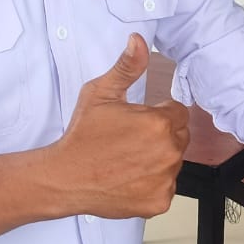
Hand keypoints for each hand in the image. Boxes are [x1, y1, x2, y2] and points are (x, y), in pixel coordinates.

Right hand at [57, 34, 189, 219]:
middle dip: (161, 135)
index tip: (137, 121)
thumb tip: (139, 41)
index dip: (157, 114)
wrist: (64, 177)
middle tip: (131, 140)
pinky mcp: (159, 202)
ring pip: (174, 162)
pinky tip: (129, 178)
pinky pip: (167, 186)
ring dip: (158, 159)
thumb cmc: (82, 136)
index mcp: (159, 123)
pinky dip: (153, 183)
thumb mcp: (100, 93)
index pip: (177, 112)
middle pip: (179, 136)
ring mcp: (165, 179)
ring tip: (128, 160)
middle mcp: (168, 152)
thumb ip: (127, 67)